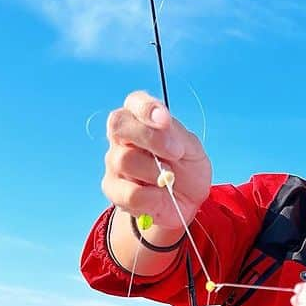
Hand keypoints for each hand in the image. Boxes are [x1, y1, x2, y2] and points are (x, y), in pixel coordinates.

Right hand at [104, 91, 211, 230]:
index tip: (165, 121)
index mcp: (142, 119)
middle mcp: (122, 137)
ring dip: (155, 172)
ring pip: (125, 160)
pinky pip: (129, 193)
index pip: (134, 102)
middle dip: (149, 137)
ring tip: (169, 180)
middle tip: (176, 153)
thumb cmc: (187, 170)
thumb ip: (175, 133)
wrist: (186, 203)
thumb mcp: (192, 148)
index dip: (146, 108)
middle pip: (119, 125)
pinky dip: (152, 197)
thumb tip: (161, 124)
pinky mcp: (113, 189)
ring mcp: (114, 162)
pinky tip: (160, 197)